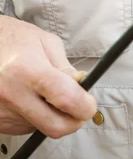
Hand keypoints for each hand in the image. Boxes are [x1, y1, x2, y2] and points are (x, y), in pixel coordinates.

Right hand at [0, 16, 96, 137]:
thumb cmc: (15, 39)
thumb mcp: (46, 42)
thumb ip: (65, 67)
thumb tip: (82, 87)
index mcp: (28, 70)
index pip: (65, 98)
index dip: (84, 106)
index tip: (90, 105)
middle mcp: (13, 94)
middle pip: (54, 125)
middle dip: (73, 121)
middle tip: (79, 108)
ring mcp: (2, 111)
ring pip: (40, 128)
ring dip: (51, 116)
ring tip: (44, 92)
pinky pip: (24, 127)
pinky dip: (34, 117)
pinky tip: (30, 98)